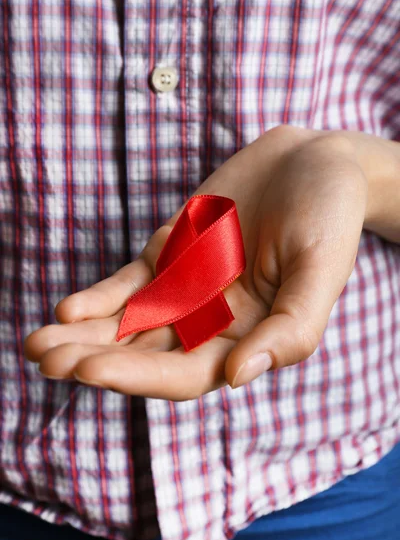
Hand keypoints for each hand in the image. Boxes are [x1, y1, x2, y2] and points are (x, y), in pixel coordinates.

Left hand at [24, 125, 388, 398]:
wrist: (313, 161)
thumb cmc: (327, 215)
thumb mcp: (320, 270)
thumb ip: (290, 329)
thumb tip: (236, 378)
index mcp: (249, 338)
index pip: (186, 372)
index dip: (139, 375)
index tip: (91, 370)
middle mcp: (212, 321)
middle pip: (146, 353)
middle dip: (95, 359)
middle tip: (46, 361)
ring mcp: (188, 288)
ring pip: (128, 323)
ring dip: (83, 335)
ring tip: (37, 345)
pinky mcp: (172, 255)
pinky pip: (131, 284)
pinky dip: (98, 298)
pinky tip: (67, 310)